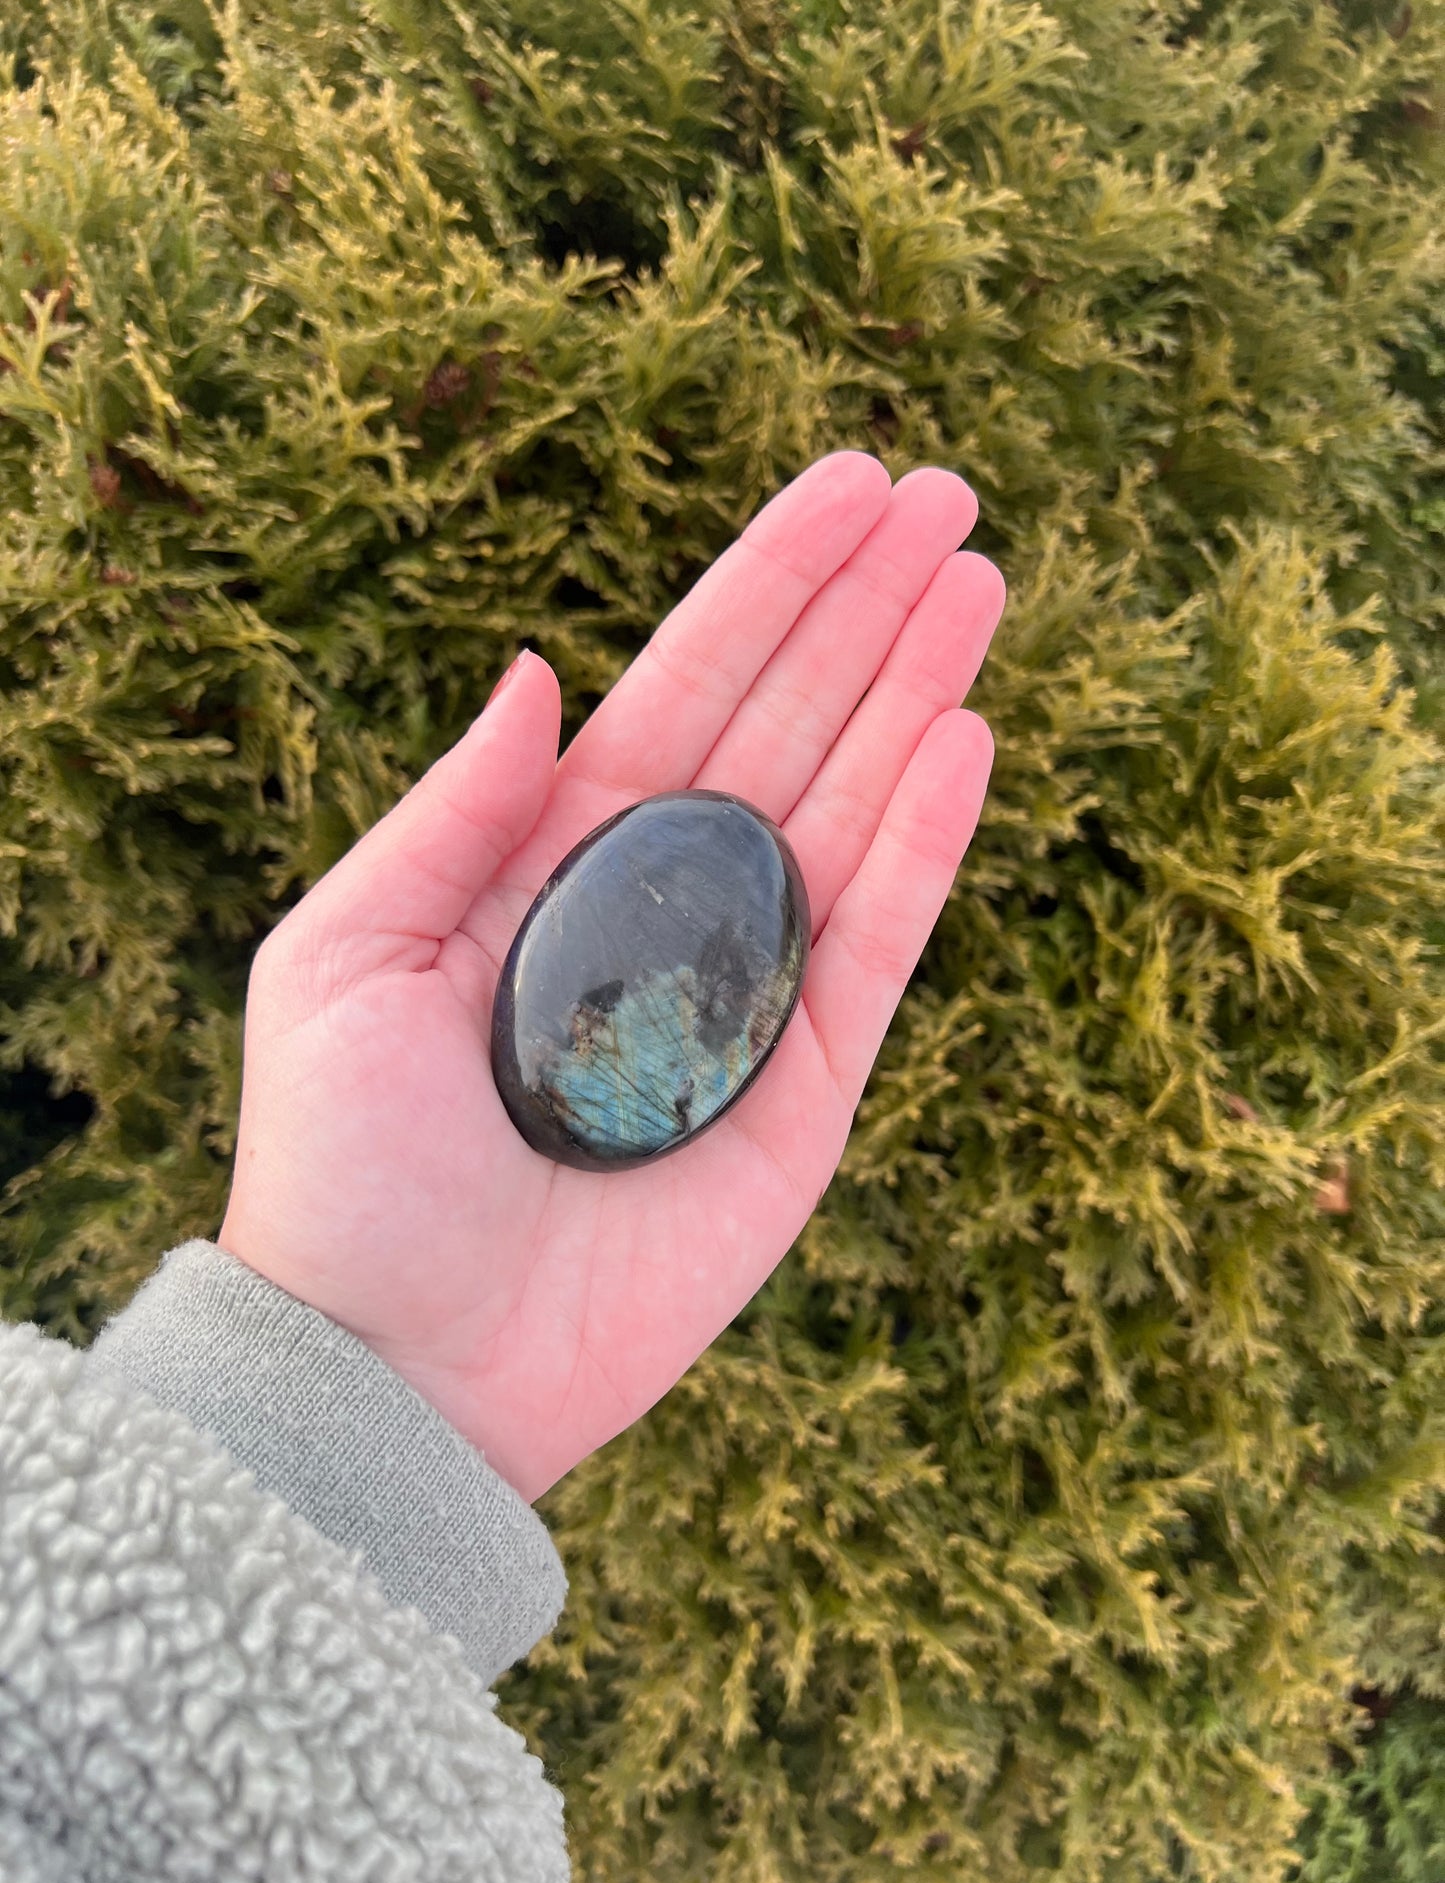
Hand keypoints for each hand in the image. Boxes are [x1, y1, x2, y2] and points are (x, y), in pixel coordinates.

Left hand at [217, 452, 1004, 1503]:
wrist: (398, 1366)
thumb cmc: (344, 1166)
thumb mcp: (344, 955)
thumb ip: (455, 811)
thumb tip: (542, 670)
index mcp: (556, 858)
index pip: (687, 688)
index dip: (770, 583)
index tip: (852, 483)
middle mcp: (665, 909)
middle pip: (791, 724)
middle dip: (867, 609)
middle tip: (954, 497)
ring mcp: (746, 995)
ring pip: (853, 810)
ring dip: (917, 691)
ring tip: (981, 581)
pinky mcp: (804, 1092)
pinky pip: (880, 946)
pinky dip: (927, 842)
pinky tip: (966, 736)